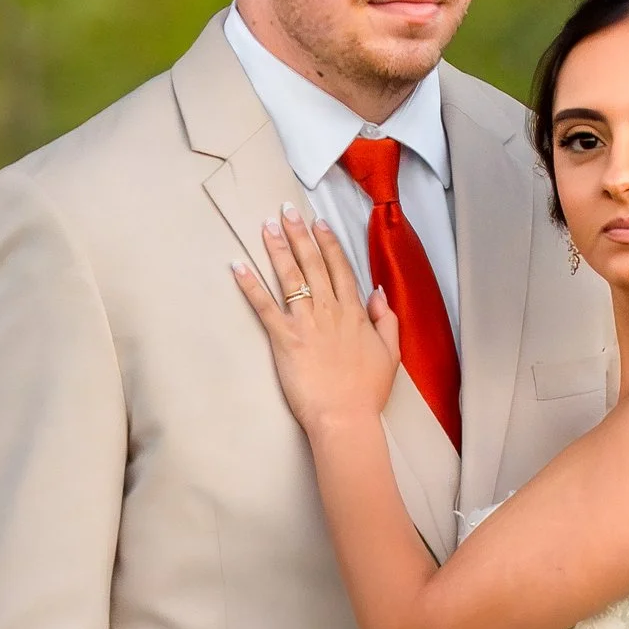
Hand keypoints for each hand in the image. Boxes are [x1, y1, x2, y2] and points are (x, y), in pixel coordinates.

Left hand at [233, 205, 400, 436]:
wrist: (345, 418)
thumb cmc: (367, 392)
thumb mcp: (390, 355)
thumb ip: (387, 321)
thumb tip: (379, 294)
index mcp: (355, 314)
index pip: (340, 269)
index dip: (329, 243)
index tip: (319, 222)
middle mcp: (330, 311)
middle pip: (313, 264)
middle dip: (300, 234)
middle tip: (287, 210)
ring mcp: (306, 323)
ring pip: (290, 277)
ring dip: (277, 249)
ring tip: (266, 226)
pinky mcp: (285, 339)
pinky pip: (264, 306)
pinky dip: (250, 285)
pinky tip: (238, 266)